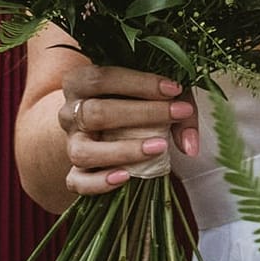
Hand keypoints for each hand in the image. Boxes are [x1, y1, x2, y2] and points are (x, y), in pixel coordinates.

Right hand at [57, 65, 199, 196]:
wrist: (99, 125)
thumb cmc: (130, 101)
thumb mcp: (155, 95)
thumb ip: (176, 112)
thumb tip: (190, 147)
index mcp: (80, 82)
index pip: (102, 78)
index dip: (139, 83)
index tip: (174, 90)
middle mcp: (69, 112)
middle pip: (95, 112)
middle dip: (141, 113)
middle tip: (176, 114)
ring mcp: (70, 143)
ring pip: (83, 151)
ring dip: (123, 150)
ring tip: (159, 148)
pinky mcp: (73, 172)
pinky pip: (77, 182)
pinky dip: (100, 182)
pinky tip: (125, 177)